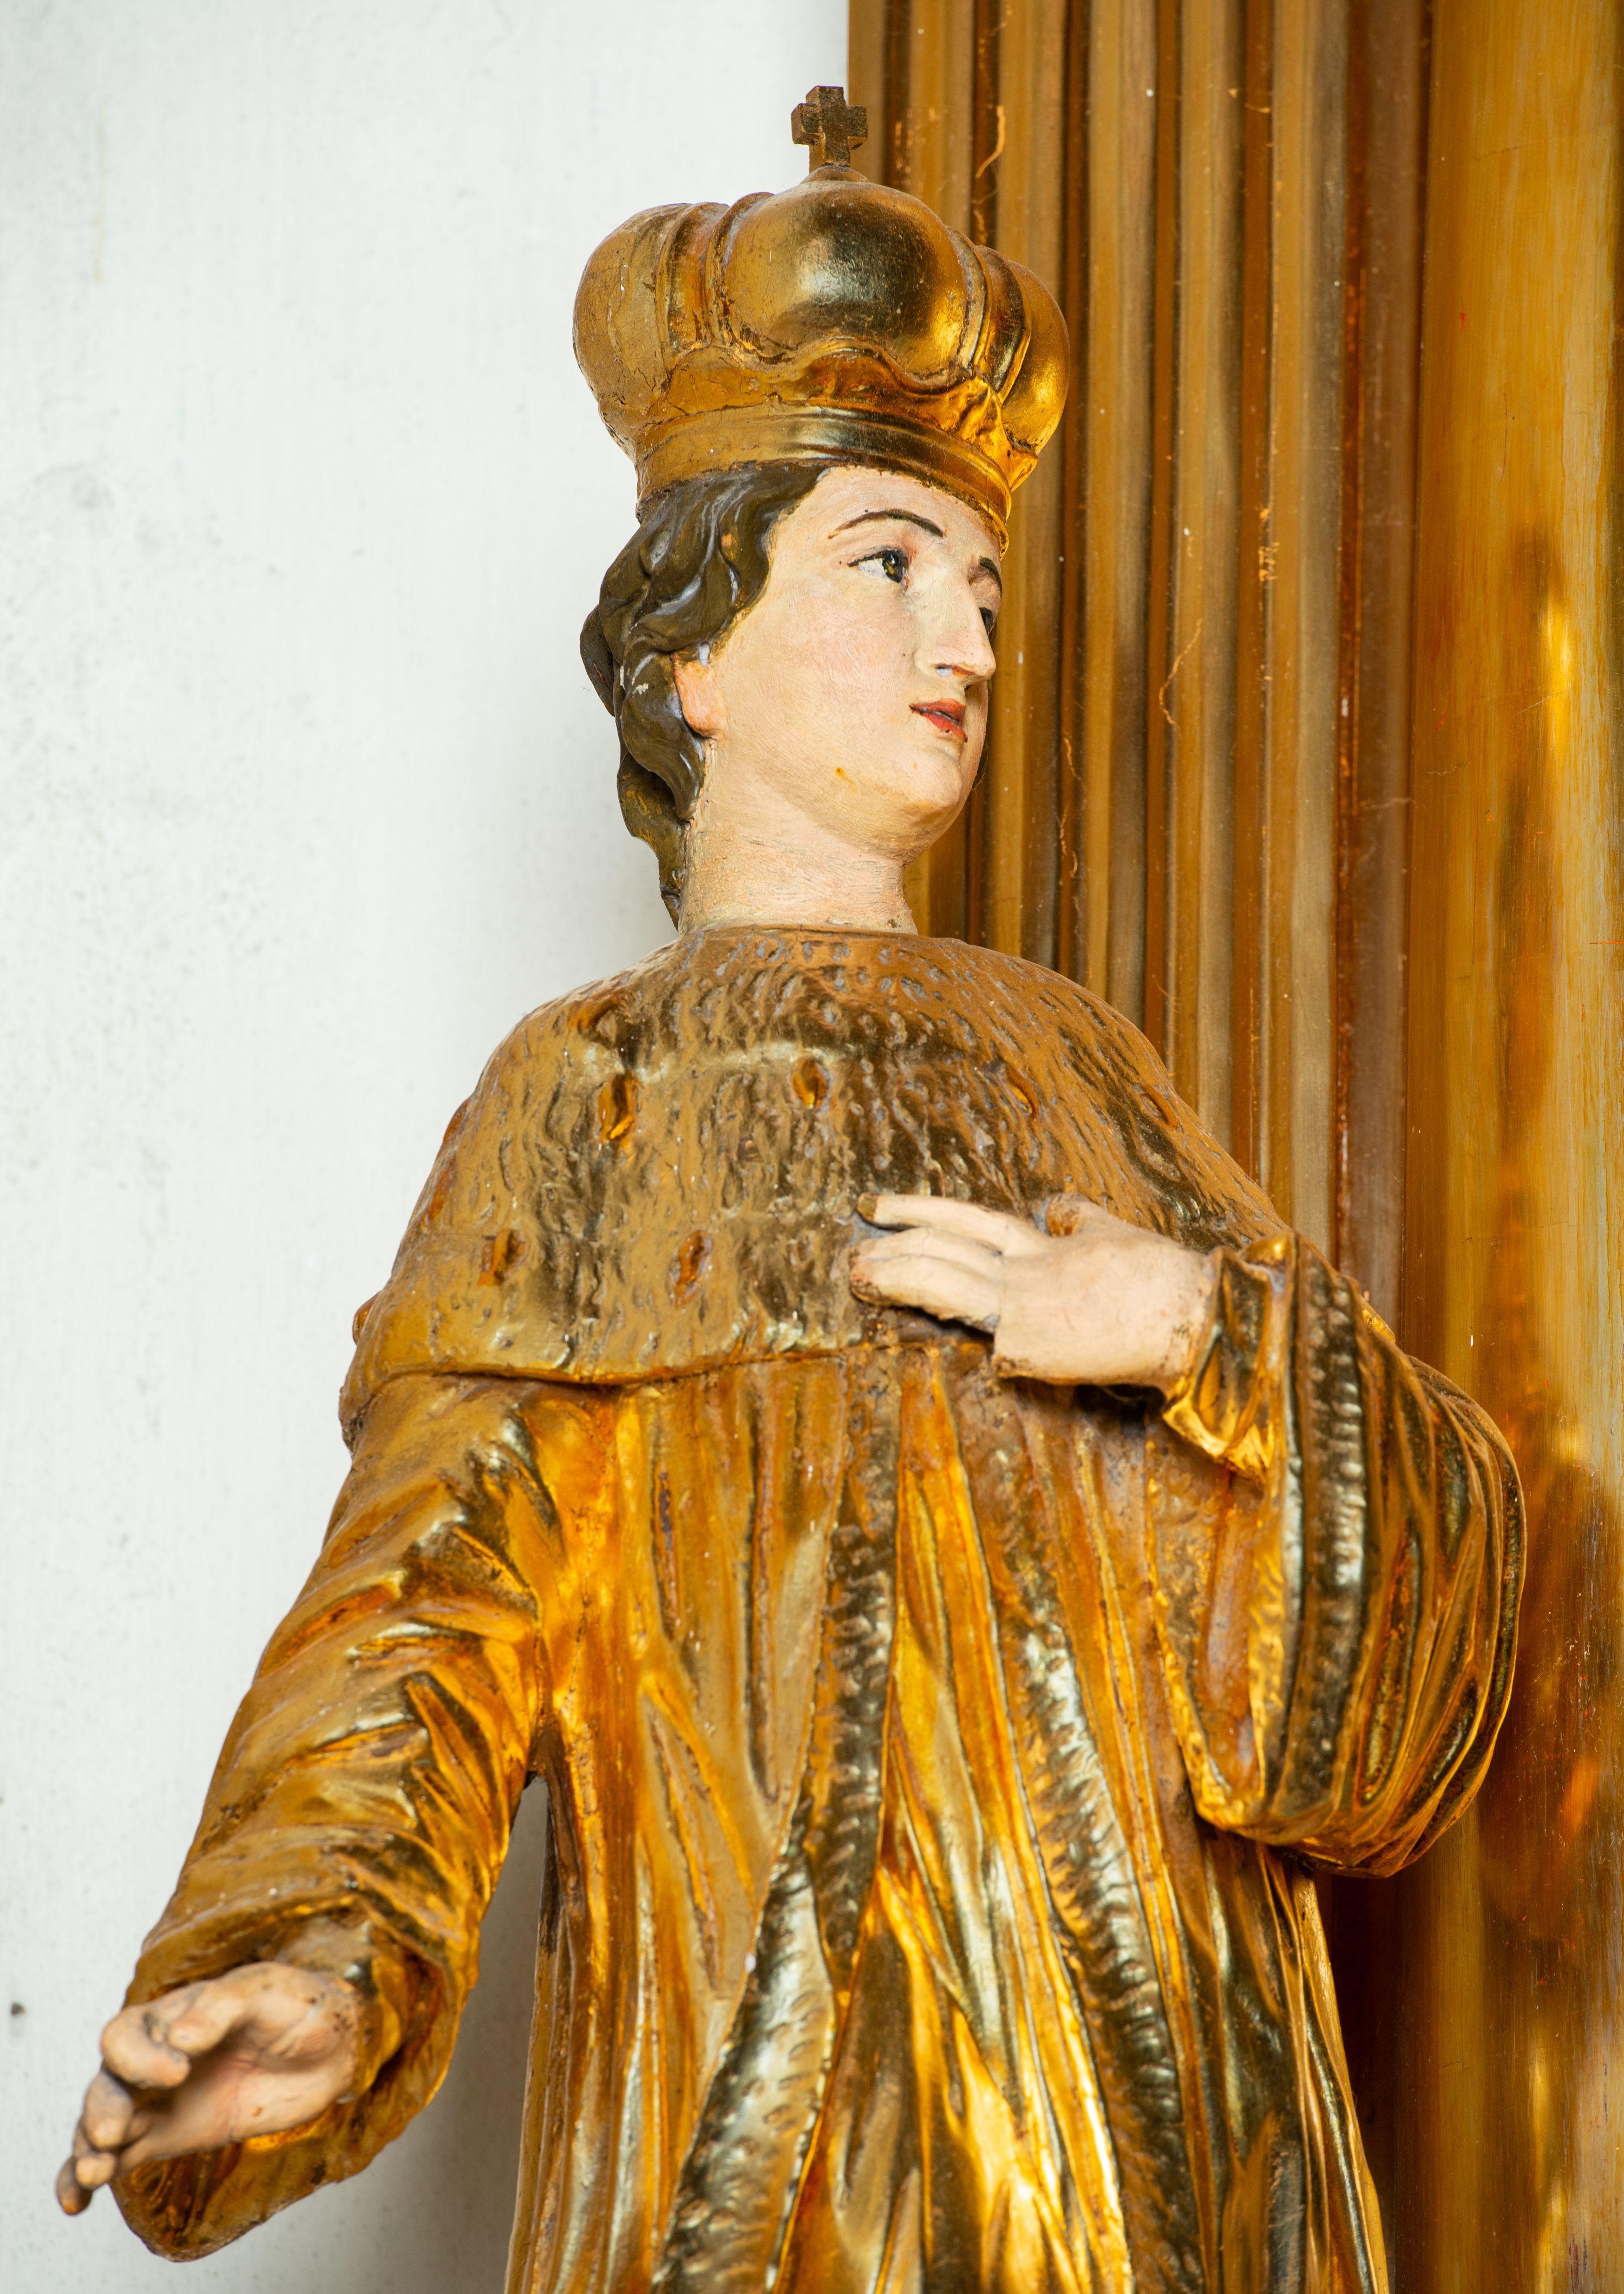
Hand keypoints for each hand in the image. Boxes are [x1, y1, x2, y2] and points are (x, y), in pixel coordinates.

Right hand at [57, 1962, 360, 2215]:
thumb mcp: (267, 1991)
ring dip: (90, 2146)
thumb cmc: (297, 2005)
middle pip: (107, 2082)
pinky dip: (89, 2176)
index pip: (127, 2033)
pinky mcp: (170, 2134)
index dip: (140, 2055)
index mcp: (172, 2014)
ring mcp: (159, 2099)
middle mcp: (155, 2056)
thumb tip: (179, 2036)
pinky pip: (120, 2157)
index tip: (178, 2071)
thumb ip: (222, 2007)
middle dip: (104, 2108)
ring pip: (105, 2121)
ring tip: (94, 2171)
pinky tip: (77, 2200)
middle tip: (116, 2132)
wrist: (333, 2048)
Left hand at [850, 1192, 1215, 1388]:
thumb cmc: (1167, 1286)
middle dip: (897, 1242)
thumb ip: (1085, 1223)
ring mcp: (1027, 1300)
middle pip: (948, 1244)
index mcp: (1050, 1247)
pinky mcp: (1030, 1336)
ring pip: (946, 1274)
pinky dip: (929, 1300)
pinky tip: (897, 1299)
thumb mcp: (1120, 1238)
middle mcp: (1030, 1267)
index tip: (884, 1207)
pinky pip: (966, 1315)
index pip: (973, 1222)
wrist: (1193, 1315)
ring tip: (859, 1271)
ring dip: (898, 1271)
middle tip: (856, 1242)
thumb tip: (1064, 1208)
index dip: (923, 1211)